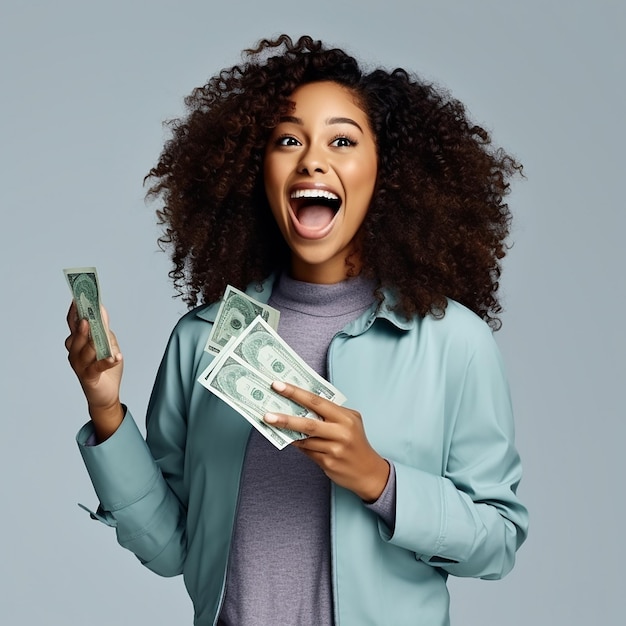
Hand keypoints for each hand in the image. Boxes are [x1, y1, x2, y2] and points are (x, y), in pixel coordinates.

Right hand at [65, 301, 123, 440]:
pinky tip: (115, 358)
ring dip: (96, 345)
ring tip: (102, 339)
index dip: (74, 311)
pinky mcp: (89, 377)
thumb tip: (101, 310)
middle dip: (82, 327)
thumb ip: (104, 329)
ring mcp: (80, 365)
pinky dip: (107, 362)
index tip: (78, 297)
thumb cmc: (105, 367)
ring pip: (86, 351)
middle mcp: (75, 352)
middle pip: (77, 336)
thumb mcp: (108, 343)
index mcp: (78, 341)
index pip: (73, 323)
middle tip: (88, 317)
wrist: (106, 394)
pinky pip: (97, 367)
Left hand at [264, 380, 389, 501]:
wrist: (369, 472)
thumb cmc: (355, 442)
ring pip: (304, 439)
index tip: (278, 386)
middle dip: (285, 418)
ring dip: (287, 433)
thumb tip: (300, 406)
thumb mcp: (349, 421)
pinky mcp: (328, 463)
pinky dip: (297, 444)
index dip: (296, 393)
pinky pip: (307, 451)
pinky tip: (289, 439)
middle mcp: (341, 432)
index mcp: (345, 417)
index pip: (317, 402)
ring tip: (272, 424)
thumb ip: (329, 413)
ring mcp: (334, 449)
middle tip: (266, 414)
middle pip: (308, 423)